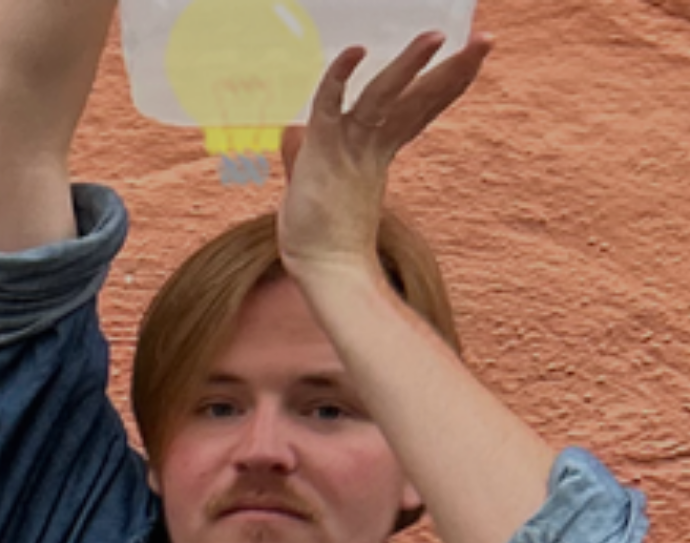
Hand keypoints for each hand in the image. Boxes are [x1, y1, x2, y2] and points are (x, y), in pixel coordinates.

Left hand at [277, 31, 491, 279]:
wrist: (324, 270)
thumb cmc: (319, 235)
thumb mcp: (314, 181)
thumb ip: (307, 151)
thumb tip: (292, 130)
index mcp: (378, 150)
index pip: (417, 109)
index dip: (444, 86)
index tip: (471, 62)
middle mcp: (371, 144)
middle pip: (418, 99)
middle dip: (452, 70)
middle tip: (485, 40)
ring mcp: (351, 146)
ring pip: (384, 95)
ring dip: (411, 64)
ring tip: (439, 36)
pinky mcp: (325, 150)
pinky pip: (331, 105)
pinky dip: (340, 76)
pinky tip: (356, 51)